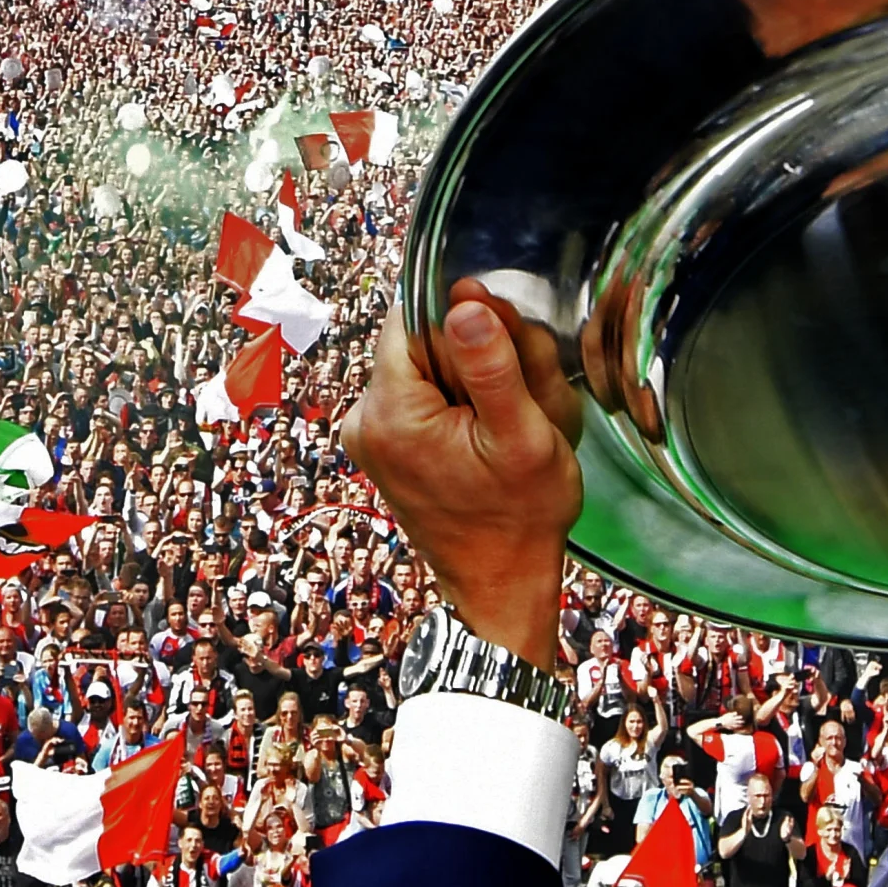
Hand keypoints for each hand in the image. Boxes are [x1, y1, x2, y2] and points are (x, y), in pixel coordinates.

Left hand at [340, 281, 579, 672]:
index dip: (464, 325)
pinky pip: (420, 398)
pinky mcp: (383, 447)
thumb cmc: (519, 519)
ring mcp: (368, 435)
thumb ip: (493, 365)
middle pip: (419, 342)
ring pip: (424, 369)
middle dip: (470, 357)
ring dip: (466, 384)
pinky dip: (454, 407)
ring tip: (499, 429)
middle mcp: (364, 419)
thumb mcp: (523, 436)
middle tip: (511, 403)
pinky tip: (482, 441)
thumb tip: (467, 301)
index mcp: (389, 412)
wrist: (502, 585)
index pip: (412, 317)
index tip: (501, 359)